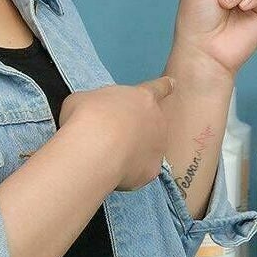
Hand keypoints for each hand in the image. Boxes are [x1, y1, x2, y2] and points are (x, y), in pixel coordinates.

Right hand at [61, 76, 175, 190]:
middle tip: (113, 136)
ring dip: (135, 151)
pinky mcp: (153, 169)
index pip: (158, 88)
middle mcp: (157, 119)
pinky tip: (113, 171)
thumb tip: (96, 115)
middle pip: (152, 122)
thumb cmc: (87, 116)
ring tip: (110, 155)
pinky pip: (141, 170)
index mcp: (142, 97)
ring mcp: (159, 146)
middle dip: (138, 128)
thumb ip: (98, 104)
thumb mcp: (84, 98)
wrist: (95, 147)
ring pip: (148, 148)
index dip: (164, 86)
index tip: (172, 84)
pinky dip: (129, 172)